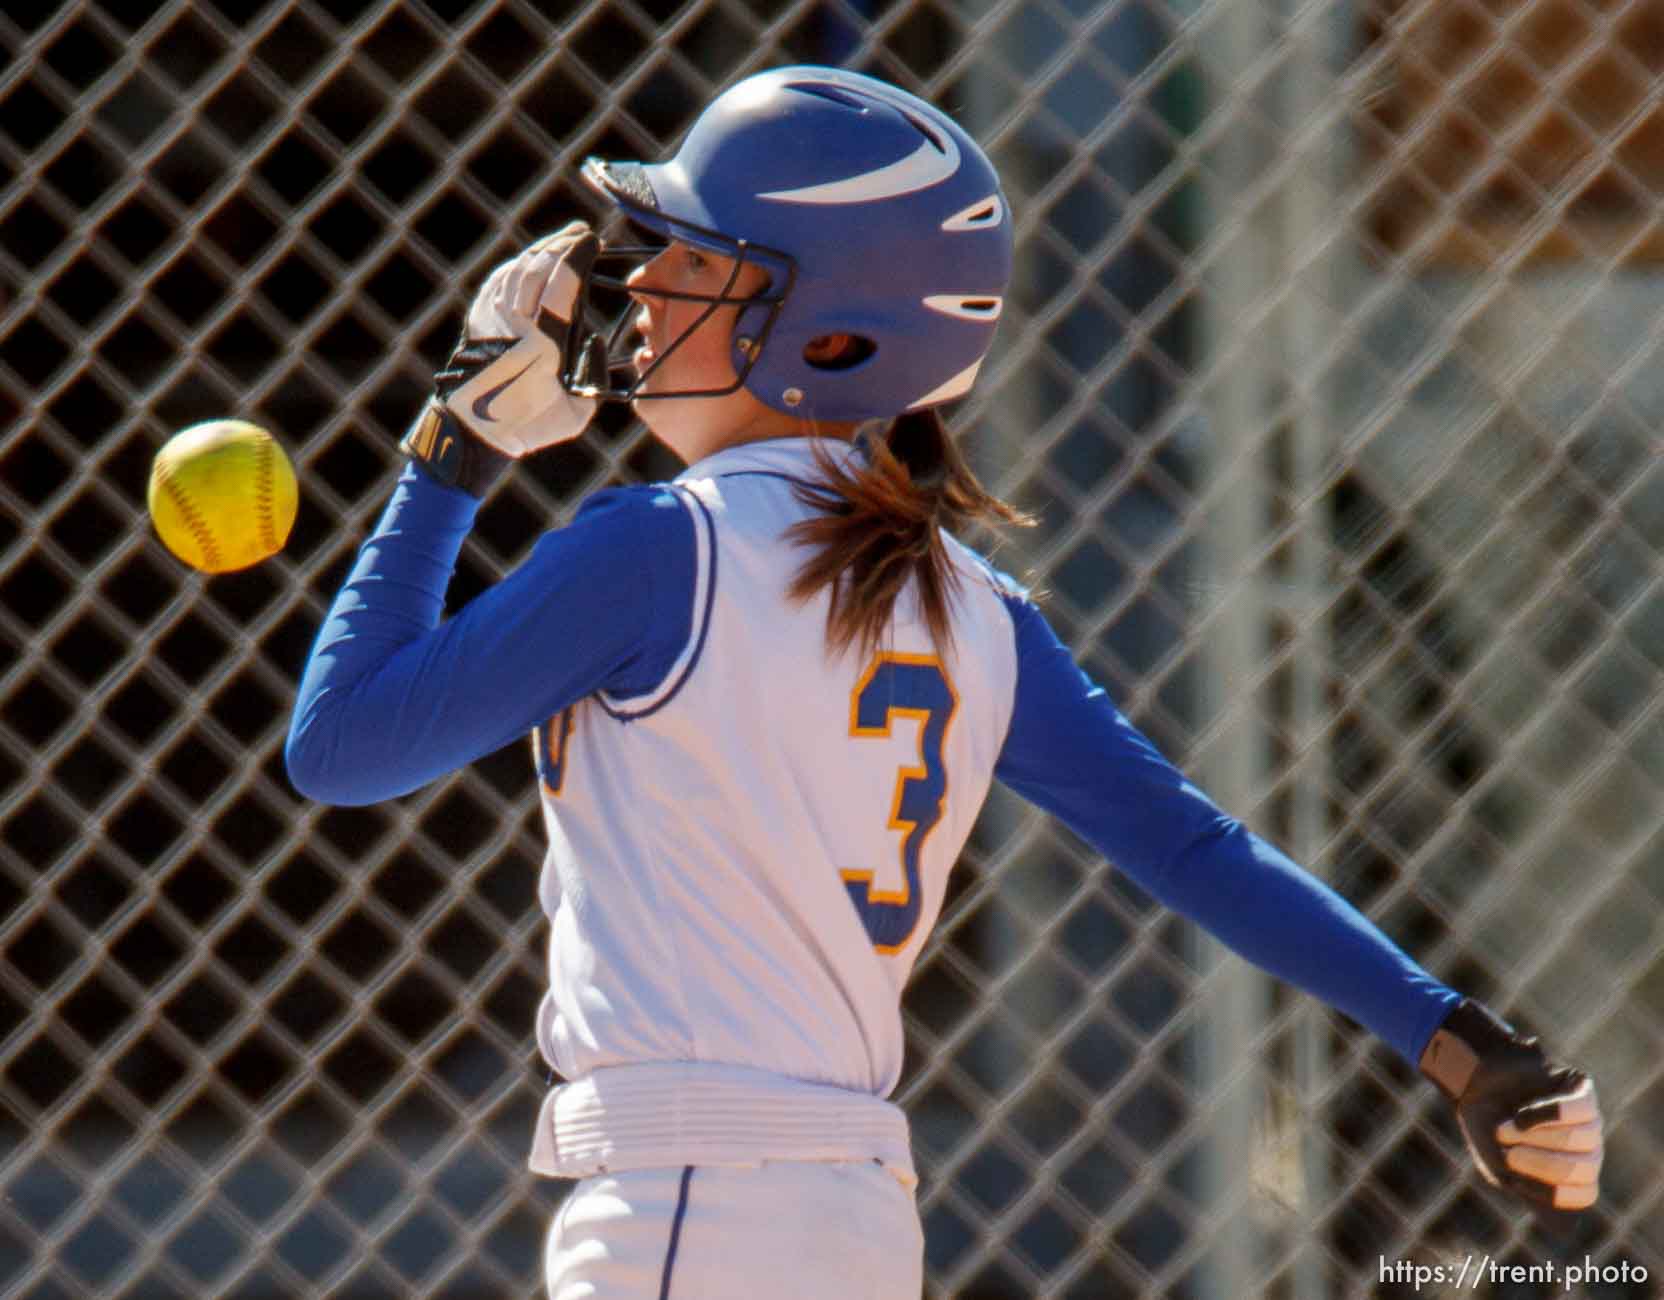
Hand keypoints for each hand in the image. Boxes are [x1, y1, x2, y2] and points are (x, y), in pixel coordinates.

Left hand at [402, 222, 599, 494]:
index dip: (577, 257)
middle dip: (561, 245)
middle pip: (538, 269)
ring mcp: (493, 320)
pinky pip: (498, 282)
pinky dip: (517, 266)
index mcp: (543, 346)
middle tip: (581, 233)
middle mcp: (515, 326)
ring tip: (560, 241)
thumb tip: (594, 340)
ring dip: (540, 251)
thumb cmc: (530, 427)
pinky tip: (530, 261)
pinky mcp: (478, 321)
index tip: (592, 241)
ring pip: (517, 271)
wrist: (473, 431)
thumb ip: (594, 375)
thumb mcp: (577, 414)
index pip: (562, 286)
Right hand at [1419, 999, 1602, 1233]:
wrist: (1472, 1080)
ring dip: (1537, 1137)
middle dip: (1541, 1163)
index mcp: (1573, 1170)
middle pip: (1584, 1167)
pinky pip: (1578, 1110)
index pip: (1585, 1192)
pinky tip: (1522, 1115)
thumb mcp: (1501, 1169)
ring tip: (1505, 1127)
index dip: (1553, 1191)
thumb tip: (1567, 1233)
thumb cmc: (1486, 1126)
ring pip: (1581, 1139)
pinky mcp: (1581, 1088)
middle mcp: (1588, 1146)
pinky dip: (1548, 1116)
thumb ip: (1531, 1195)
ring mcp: (1588, 1117)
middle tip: (1507, 1153)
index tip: (1516, 1179)